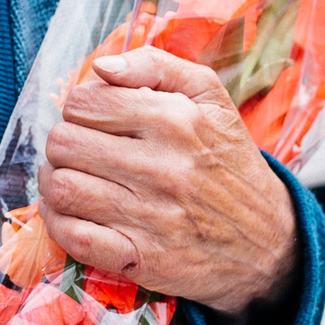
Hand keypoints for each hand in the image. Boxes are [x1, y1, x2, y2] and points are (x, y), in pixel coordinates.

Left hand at [38, 47, 298, 321]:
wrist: (268, 242)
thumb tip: (101, 67)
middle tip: (82, 151)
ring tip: (75, 178)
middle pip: (64, 144)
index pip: (83, 103)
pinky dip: (59, 223)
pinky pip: (72, 236)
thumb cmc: (229, 161)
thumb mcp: (210, 97)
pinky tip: (73, 214)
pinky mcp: (141, 259)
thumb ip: (155, 65)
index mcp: (176, 120)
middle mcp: (162, 168)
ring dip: (56, 182)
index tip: (94, 120)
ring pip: (61, 188)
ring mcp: (150, 216)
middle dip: (64, 144)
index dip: (80, 108)